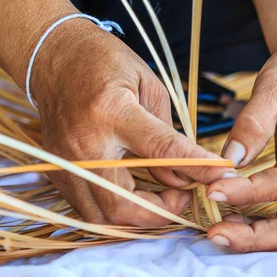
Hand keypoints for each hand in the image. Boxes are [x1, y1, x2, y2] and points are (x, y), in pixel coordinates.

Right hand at [32, 20, 233, 225]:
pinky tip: (138, 198)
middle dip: (162, 212)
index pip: (162, 151)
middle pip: (123, 204)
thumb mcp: (149, 85)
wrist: (55, 58)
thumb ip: (168, 135)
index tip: (222, 176)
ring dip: (140, 218)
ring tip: (161, 199)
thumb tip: (182, 177)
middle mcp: (84, 144)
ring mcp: (65, 163)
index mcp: (111, 112)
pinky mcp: (56, 173)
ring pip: (104, 217)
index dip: (197, 168)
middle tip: (183, 197)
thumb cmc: (107, 65)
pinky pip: (89, 210)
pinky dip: (118, 212)